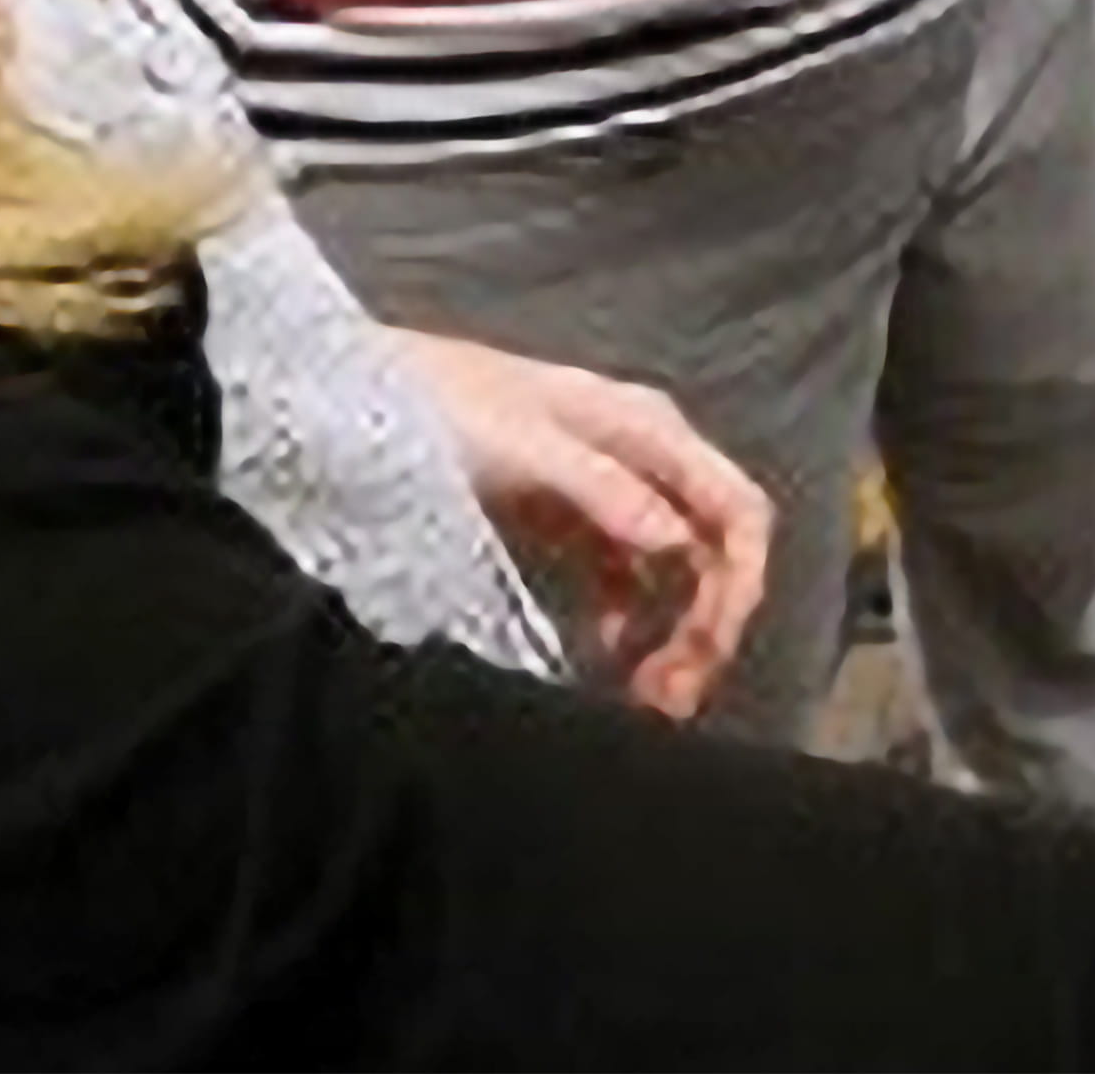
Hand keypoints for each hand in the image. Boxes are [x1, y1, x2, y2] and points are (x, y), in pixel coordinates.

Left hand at [395, 332, 774, 717]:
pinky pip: (625, 583)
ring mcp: (609, 492)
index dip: (737, 585)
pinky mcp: (570, 522)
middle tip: (668, 699)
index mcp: (648, 429)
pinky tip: (601, 655)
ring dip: (673, 636)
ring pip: (675, 573)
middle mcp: (644, 457)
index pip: (736, 510)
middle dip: (705, 626)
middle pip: (712, 550)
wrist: (357, 394)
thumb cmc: (440, 407)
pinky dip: (627, 625)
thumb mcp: (521, 444)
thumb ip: (602, 489)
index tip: (705, 654)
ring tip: (645, 697)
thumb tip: (678, 546)